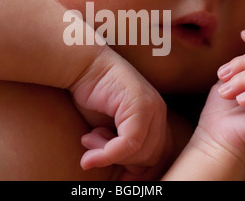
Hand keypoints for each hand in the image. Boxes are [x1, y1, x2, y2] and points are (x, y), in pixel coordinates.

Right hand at [69, 47, 168, 178]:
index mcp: (156, 117)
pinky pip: (129, 144)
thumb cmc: (93, 94)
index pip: (160, 155)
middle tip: (93, 153)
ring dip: (109, 155)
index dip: (141, 172)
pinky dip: (107, 153)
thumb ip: (123, 146)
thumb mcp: (110, 128)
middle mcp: (158, 113)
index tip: (120, 179)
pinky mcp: (139, 105)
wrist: (83, 65)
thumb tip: (129, 174)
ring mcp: (152, 108)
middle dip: (122, 164)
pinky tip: (89, 151)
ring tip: (88, 140)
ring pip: (141, 152)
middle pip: (152, 157)